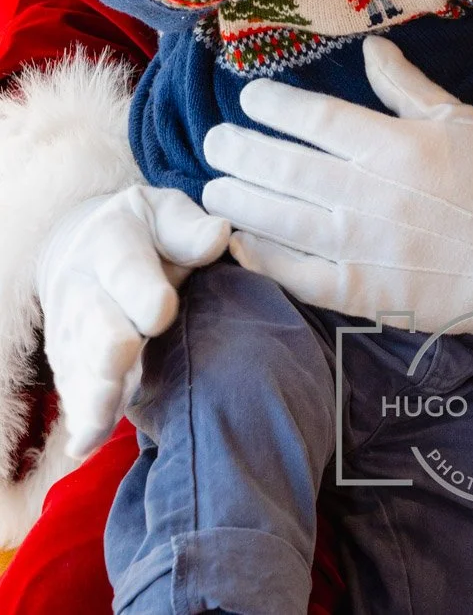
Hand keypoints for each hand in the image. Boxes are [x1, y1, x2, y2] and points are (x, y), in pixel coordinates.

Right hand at [37, 185, 230, 458]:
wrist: (87, 252)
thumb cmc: (147, 233)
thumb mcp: (165, 213)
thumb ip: (188, 228)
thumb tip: (219, 237)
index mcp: (110, 241)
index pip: (124, 268)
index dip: (141, 291)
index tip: (162, 312)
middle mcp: (83, 289)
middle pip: (94, 323)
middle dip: (108, 345)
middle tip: (124, 359)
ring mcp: (72, 332)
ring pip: (80, 366)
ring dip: (93, 391)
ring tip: (103, 416)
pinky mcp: (71, 365)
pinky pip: (74, 393)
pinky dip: (82, 418)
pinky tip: (87, 442)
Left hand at [202, 39, 472, 344]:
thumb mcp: (458, 119)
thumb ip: (407, 86)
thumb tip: (368, 50)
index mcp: (394, 146)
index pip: (317, 119)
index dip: (275, 106)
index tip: (249, 97)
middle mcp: (370, 194)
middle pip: (285, 167)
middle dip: (240, 150)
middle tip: (214, 141)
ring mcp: (363, 247)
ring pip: (281, 219)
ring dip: (240, 199)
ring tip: (213, 186)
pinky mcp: (363, 292)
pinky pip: (299, 275)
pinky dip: (264, 258)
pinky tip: (240, 241)